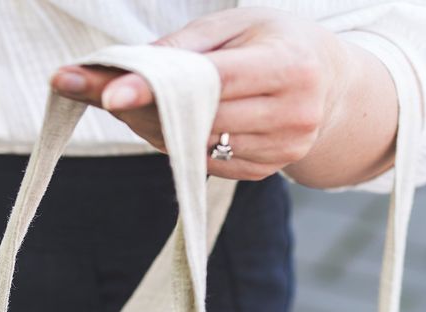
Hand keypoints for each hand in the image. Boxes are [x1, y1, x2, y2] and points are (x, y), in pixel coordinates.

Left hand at [50, 7, 397, 188]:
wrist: (331, 87)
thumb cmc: (277, 44)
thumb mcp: (240, 25)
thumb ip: (188, 46)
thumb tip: (131, 66)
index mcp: (287, 68)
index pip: (211, 82)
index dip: (158, 88)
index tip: (110, 91)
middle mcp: (290, 116)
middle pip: (197, 119)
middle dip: (141, 105)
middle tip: (94, 87)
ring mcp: (278, 152)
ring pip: (195, 146)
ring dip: (150, 126)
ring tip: (123, 100)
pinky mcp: (263, 173)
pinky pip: (203, 162)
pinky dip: (173, 143)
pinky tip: (157, 122)